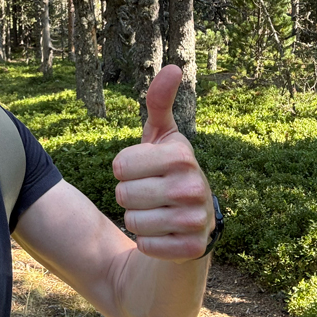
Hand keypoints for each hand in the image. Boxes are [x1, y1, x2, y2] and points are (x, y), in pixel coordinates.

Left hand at [112, 65, 213, 261]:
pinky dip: (146, 242)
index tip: (141, 169)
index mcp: (182, 155)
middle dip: (128, 196)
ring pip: (132, 222)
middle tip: (148, 193)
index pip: (120, 165)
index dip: (123, 169)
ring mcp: (196, 220)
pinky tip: (163, 234)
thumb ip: (159, 102)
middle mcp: (194, 186)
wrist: (190, 222)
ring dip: (136, 220)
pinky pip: (145, 246)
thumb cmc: (166, 171)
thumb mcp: (160, 137)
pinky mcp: (192, 249)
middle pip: (123, 195)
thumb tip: (173, 66)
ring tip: (156, 212)